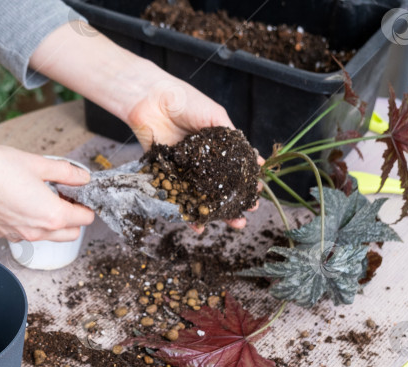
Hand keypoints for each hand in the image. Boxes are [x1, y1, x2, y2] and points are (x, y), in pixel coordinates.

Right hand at [0, 105, 93, 241]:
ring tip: (43, 196)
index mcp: (52, 215)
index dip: (86, 205)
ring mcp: (19, 235)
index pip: (85, 219)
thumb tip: (82, 177)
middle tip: (65, 195)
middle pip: (70, 233)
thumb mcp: (38, 164)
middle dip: (73, 217)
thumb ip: (66, 172)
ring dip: (53, 222)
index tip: (81, 193)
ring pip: (49, 237)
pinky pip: (27, 233)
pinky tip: (23, 201)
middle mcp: (37, 231)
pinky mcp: (3, 232)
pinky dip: (32, 222)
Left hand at [124, 75, 258, 231]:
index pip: (236, 170)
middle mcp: (203, 163)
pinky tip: (198, 225)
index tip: (257, 194)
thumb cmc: (186, 102)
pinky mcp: (167, 177)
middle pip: (222, 189)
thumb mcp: (215, 116)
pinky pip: (178, 200)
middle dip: (236, 204)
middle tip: (248, 214)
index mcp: (218, 148)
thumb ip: (231, 138)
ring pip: (202, 199)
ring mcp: (186, 172)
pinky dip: (187, 215)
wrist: (151, 100)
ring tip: (234, 226)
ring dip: (217, 214)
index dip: (247, 183)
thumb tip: (255, 159)